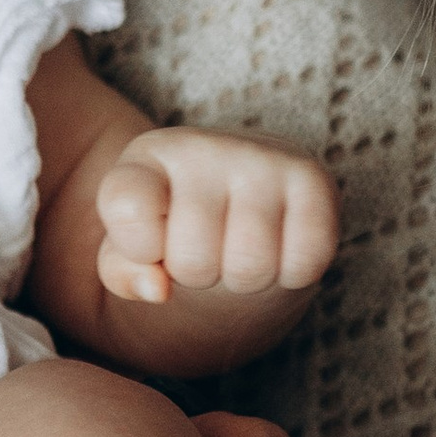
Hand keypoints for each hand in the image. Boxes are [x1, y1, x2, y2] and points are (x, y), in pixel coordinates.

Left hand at [96, 129, 339, 310]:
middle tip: (206, 249)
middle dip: (198, 275)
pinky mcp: (313, 179)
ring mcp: (262, 158)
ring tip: (239, 248)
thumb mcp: (132, 249)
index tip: (150, 242)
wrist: (244, 198)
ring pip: (251, 268)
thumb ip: (122, 272)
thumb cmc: (177, 229)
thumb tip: (158, 289)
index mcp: (149, 156)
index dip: (138, 248)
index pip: (127, 208)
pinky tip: (279, 247)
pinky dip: (292, 274)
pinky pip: (305, 262)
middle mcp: (205, 147)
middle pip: (194, 261)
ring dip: (245, 279)